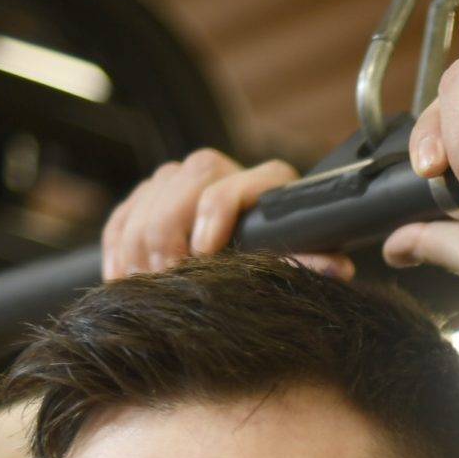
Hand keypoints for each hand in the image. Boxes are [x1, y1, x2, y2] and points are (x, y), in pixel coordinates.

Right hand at [100, 149, 354, 281]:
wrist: (242, 264)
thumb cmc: (276, 265)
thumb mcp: (294, 262)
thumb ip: (311, 261)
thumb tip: (339, 268)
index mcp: (260, 181)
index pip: (227, 184)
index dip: (213, 214)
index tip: (203, 253)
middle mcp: (217, 169)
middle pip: (179, 186)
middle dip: (170, 237)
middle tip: (170, 279)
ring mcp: (177, 180)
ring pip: (145, 203)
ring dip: (141, 250)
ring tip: (150, 287)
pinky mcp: (144, 197)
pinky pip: (120, 220)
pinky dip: (119, 253)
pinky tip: (125, 280)